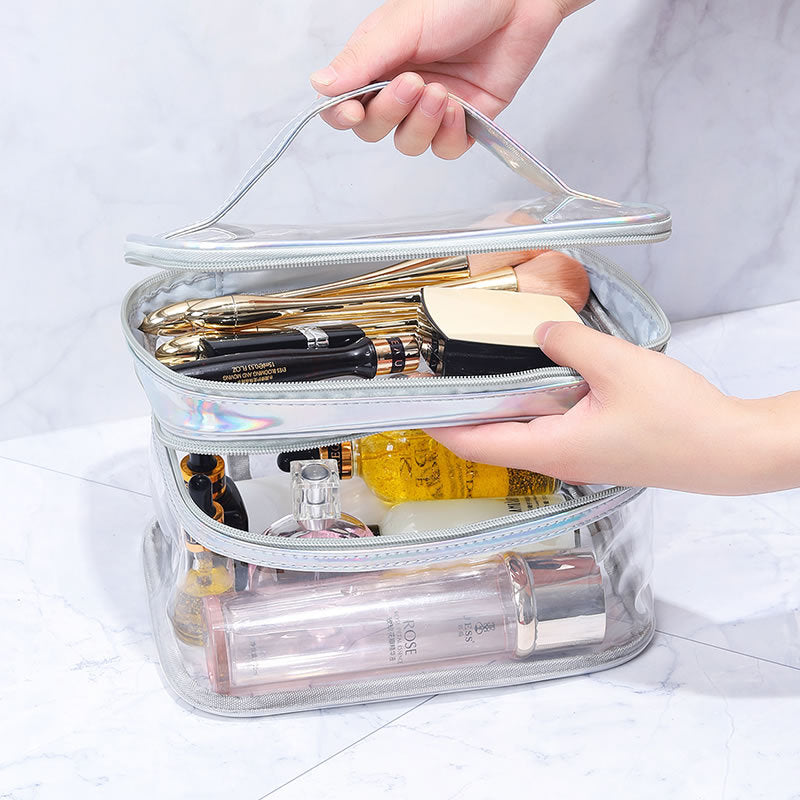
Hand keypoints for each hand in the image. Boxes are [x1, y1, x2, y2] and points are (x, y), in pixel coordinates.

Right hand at [310, 0, 592, 157]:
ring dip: (422, 124)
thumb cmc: (461, 0)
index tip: (352, 111)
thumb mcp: (402, 27)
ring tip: (441, 91)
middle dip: (391, 114)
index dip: (342, 116)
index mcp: (376, 62)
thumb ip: (361, 60)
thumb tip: (319, 85)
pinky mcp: (463, 122)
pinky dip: (448, 135)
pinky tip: (458, 108)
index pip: (344, 104)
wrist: (519, 0)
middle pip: (374, 130)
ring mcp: (431, 108)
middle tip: (413, 84)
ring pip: (408, 144)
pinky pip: (444, 150)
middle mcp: (400, 89)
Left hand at [428, 321, 791, 494]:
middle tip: (439, 381)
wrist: (727, 451)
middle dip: (461, 413)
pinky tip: (535, 379)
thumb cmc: (678, 419)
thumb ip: (569, 341)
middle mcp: (557, 459)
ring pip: (520, 433)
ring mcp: (577, 457)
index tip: (413, 406)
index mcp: (550, 447)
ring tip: (476, 376)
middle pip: (492, 440)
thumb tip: (540, 328)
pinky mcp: (596, 448)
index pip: (474, 442)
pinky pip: (549, 428)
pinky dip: (530, 407)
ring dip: (496, 409)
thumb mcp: (616, 365)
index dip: (439, 425)